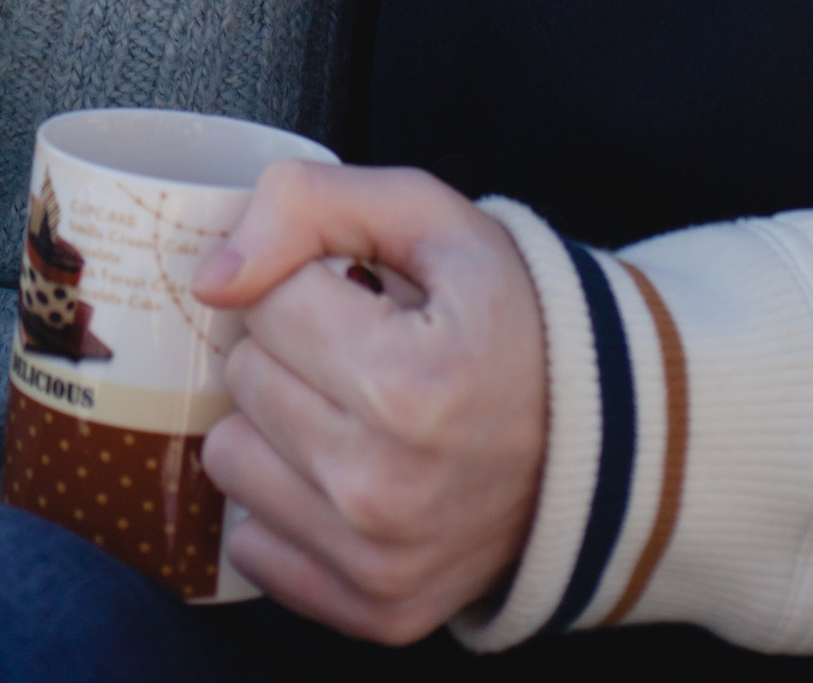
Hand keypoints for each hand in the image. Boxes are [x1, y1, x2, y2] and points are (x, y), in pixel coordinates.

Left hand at [194, 162, 546, 642]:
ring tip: (354, 411)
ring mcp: (379, 561)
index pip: (265, 301)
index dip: (309, 281)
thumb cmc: (505, 314)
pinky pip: (251, 544)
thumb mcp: (425, 213)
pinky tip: (348, 472)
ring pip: (231, 457)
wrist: (598, 435)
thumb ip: (306, 202)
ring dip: (278, 424)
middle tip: (363, 353)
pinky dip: (286, 502)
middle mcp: (386, 489)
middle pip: (244, 377)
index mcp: (406, 385)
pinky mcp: (375, 610)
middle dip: (291, 348)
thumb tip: (213, 280)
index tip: (365, 297)